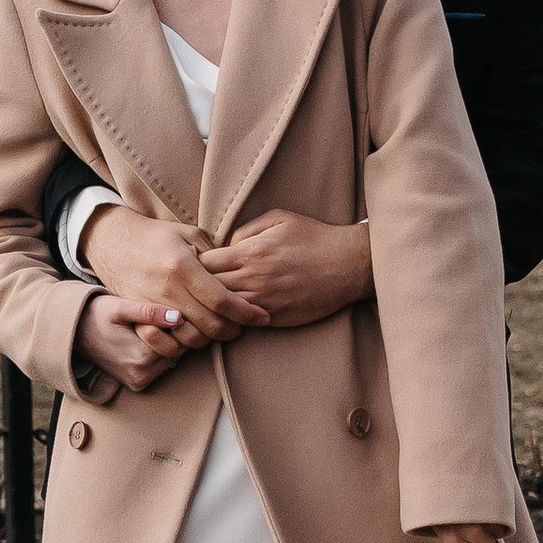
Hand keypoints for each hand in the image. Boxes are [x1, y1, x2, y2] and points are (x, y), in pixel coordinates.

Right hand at [77, 297, 202, 396]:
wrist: (75, 333)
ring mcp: (139, 382)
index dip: (172, 321)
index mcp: (142, 357)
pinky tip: (140, 341)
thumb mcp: (121, 307)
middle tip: (146, 320)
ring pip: (170, 358)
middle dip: (169, 334)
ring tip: (141, 330)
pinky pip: (159, 366)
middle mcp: (142, 375)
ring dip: (164, 343)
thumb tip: (179, 318)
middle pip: (177, 350)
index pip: (179, 338)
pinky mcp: (137, 384)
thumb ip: (150, 312)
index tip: (153, 312)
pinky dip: (156, 353)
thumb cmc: (98, 315)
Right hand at [83, 206, 268, 342]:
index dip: (247, 313)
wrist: (112, 242)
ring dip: (211, 340)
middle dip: (233, 331)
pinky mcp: (139, 317)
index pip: (222, 300)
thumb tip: (242, 273)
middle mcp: (167, 290)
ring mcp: (151, 307)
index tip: (263, 317)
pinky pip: (169, 343)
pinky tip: (196, 333)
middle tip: (243, 326)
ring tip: (221, 329)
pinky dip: (186, 344)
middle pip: (210, 326)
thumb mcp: (189, 234)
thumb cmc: (156, 236)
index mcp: (182, 266)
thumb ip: (217, 254)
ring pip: (191, 340)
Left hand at [199, 209, 373, 331]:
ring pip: (223, 310)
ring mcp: (265, 302)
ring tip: (208, 302)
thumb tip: (224, 246)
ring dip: (214, 307)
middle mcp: (255, 279)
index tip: (195, 266)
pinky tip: (230, 313)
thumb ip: (245, 230)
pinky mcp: (276, 318)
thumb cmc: (313, 237)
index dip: (195, 266)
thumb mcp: (279, 219)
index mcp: (251, 252)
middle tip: (194, 288)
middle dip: (198, 289)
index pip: (204, 265)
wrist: (348, 264)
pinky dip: (234, 319)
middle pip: (208, 290)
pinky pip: (244, 322)